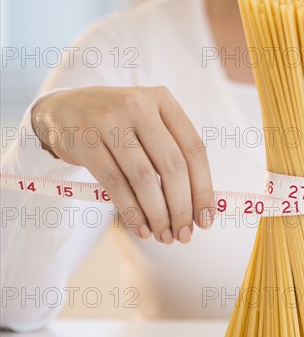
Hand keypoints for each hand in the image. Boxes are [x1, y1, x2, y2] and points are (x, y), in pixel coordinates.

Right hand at [32, 86, 214, 243]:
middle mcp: (138, 106)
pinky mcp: (86, 142)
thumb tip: (200, 206)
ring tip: (164, 236)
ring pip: (144, 179)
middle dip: (182, 207)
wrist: (64, 110)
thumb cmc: (120, 125)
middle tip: (184, 235)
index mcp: (163, 100)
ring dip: (158, 214)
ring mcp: (109, 122)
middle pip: (172, 166)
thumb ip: (174, 153)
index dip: (203, 189)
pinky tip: (142, 228)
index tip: (206, 219)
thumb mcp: (150, 124)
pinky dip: (132, 212)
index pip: (194, 150)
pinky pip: (115, 185)